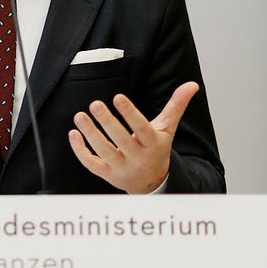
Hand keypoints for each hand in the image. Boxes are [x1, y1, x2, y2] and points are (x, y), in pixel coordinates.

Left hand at [67, 82, 199, 194]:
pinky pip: (91, 164)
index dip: (130, 113)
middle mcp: (138, 158)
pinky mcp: (107, 175)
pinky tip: (73, 133)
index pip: (142, 128)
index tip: (117, 97)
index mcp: (153, 145)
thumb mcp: (167, 129)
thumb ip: (176, 106)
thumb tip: (192, 84)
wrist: (151, 183)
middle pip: (121, 140)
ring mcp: (121, 168)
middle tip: (95, 103)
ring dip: (90, 134)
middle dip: (107, 122)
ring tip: (79, 116)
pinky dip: (80, 151)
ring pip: (103, 152)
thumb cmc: (156, 149)